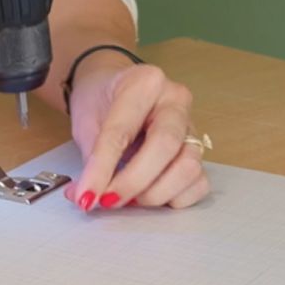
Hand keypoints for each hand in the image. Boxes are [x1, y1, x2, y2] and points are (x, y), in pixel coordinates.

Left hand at [65, 52, 209, 210]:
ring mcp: (192, 127)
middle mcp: (175, 101)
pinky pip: (198, 184)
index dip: (102, 169)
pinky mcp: (199, 151)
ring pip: (188, 168)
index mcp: (144, 83)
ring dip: (155, 194)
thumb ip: (90, 160)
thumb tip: (87, 197)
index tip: (86, 196)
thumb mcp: (86, 123)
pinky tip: (150, 196)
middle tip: (107, 201)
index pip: (122, 132)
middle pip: (165, 147)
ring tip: (128, 198)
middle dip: (132, 182)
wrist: (112, 91)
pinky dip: (174, 198)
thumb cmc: (100, 102)